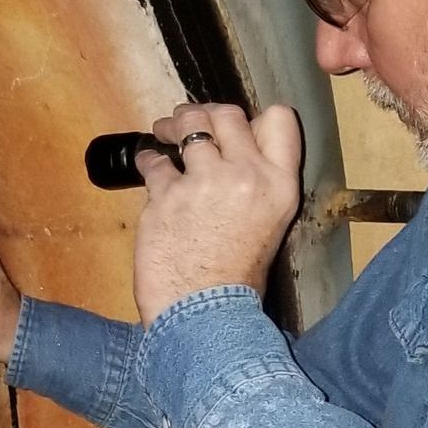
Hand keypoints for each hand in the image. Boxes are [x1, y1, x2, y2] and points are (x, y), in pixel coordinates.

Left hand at [133, 103, 301, 325]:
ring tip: (163, 133)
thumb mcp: (270, 224)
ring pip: (188, 125)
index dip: (255, 115)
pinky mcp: (167, 195)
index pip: (280, 119)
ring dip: (171, 126)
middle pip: (227, 113)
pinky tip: (148, 166)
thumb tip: (234, 152)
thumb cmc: (237, 277)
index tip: (235, 126)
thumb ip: (259, 184)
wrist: (207, 314)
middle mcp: (247, 175)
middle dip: (204, 113)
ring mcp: (205, 182)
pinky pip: (154, 161)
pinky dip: (148, 160)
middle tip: (187, 122)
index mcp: (280, 185)